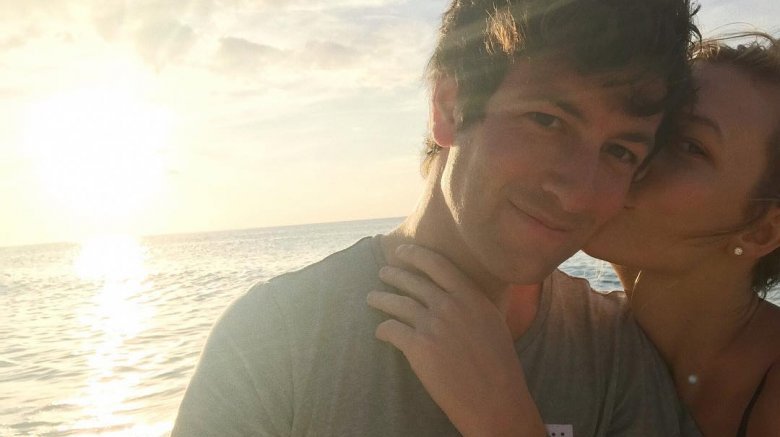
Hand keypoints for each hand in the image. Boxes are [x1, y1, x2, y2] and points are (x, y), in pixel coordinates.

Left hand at [367, 244, 545, 436]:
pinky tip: (380, 330)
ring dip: (381, 298)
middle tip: (384, 272)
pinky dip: (382, 329)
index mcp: (471, 296)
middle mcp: (450, 305)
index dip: (416, 255)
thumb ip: (473, 303)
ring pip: (397, 303)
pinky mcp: (418, 347)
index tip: (402, 251)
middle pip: (412, 282)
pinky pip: (391, 330)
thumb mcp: (493, 322)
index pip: (437, 264)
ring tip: (372, 297)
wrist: (495, 400)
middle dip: (394, 274)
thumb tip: (459, 291)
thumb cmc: (499, 365)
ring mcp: (432, 325)